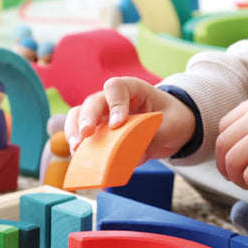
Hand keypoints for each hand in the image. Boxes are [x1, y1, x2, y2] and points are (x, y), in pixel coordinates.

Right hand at [64, 77, 196, 159]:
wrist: (172, 127)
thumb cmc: (173, 119)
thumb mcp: (173, 126)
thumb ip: (155, 138)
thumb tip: (135, 157)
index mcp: (133, 89)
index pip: (116, 88)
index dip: (115, 104)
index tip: (118, 123)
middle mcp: (112, 100)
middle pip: (92, 102)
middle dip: (87, 117)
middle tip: (86, 134)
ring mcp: (103, 116)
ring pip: (79, 116)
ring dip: (74, 131)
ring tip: (76, 148)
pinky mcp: (100, 133)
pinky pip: (82, 136)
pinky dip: (79, 147)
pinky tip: (80, 159)